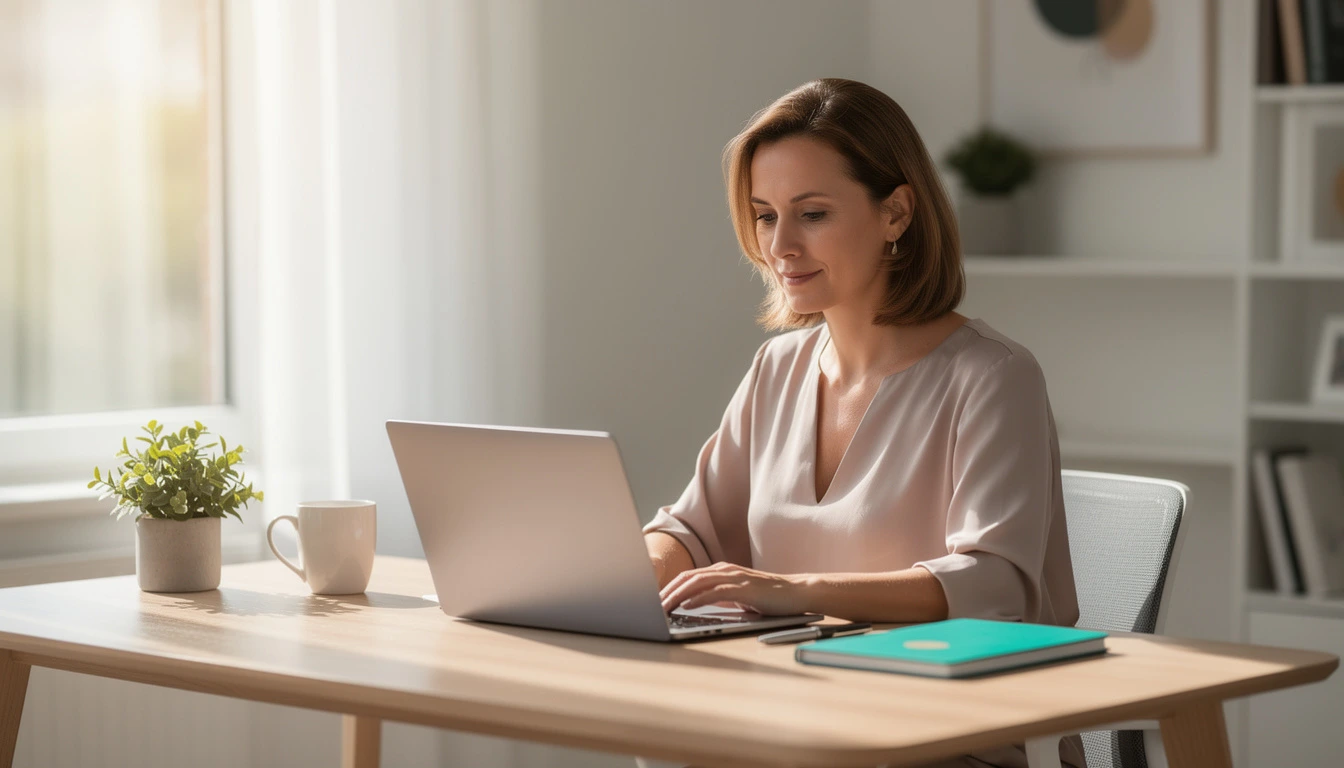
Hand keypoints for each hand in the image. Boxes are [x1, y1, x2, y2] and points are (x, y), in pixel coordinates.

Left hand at [659, 562, 811, 614]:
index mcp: (722, 571)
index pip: (689, 577)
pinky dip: (699, 598)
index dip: (670, 587)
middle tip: (652, 605)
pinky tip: (687, 606)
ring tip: (664, 606)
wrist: (797, 593)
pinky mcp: (745, 589)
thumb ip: (719, 596)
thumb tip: (696, 605)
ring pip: (698, 583)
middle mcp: (726, 570)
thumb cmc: (769, 598)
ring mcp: (735, 578)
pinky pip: (716, 592)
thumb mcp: (738, 596)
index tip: (656, 600)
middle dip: (668, 591)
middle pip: (689, 577)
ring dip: (678, 595)